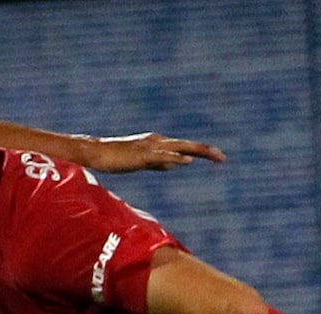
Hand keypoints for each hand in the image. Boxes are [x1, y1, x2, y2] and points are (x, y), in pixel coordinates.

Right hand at [88, 133, 225, 172]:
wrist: (97, 153)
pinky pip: (162, 156)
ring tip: (214, 156)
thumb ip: (160, 162)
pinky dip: (175, 158)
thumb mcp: (143, 162)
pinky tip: (187, 161)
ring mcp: (150, 147)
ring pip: (179, 148)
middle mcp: (158, 141)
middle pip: (187, 145)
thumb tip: (176, 165)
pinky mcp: (142, 155)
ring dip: (197, 151)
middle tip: (223, 158)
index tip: (218, 158)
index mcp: (158, 143)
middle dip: (206, 151)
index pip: (184, 147)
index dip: (202, 152)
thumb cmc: (117, 158)